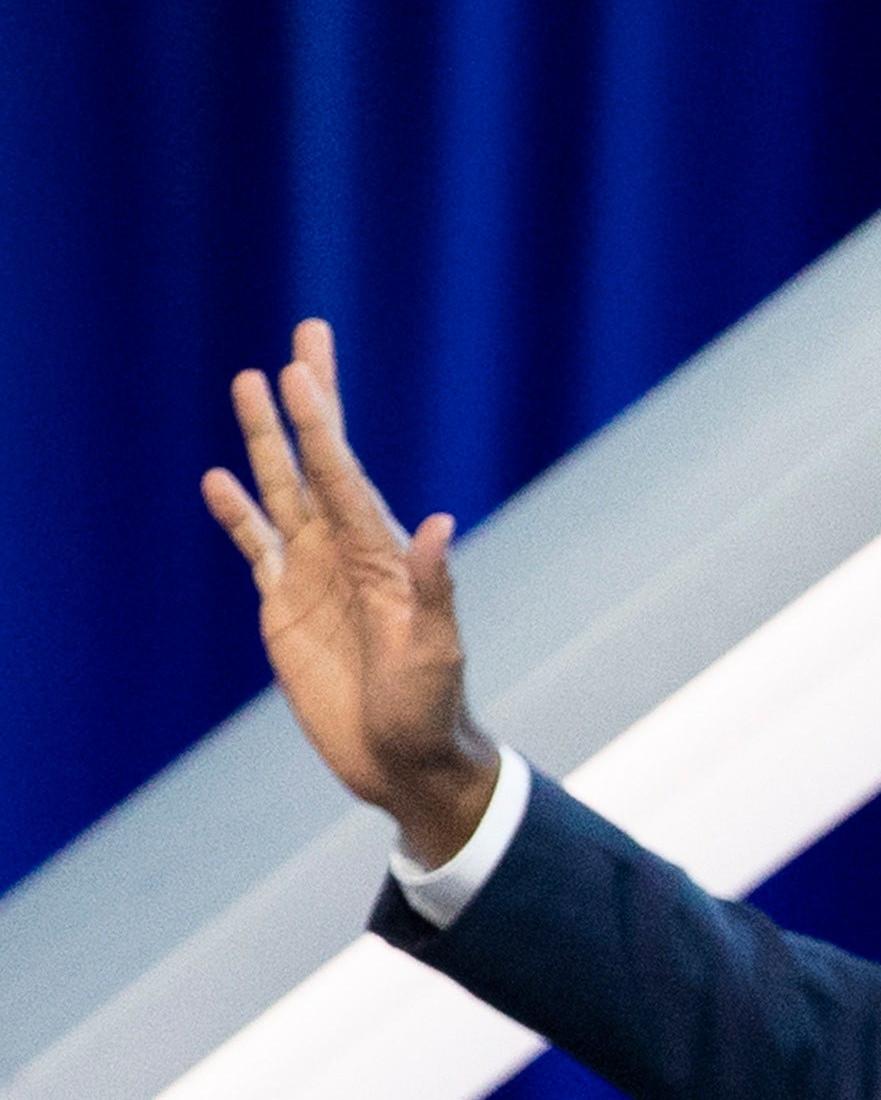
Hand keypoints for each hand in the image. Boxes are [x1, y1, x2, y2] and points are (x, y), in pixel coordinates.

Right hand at [200, 320, 503, 864]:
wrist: (406, 761)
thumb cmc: (431, 708)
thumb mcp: (435, 650)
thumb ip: (434, 589)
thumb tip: (442, 525)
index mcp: (384, 556)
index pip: (344, 475)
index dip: (322, 422)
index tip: (303, 368)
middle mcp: (347, 552)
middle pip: (318, 461)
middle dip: (310, 402)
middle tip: (306, 338)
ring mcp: (314, 574)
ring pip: (282, 490)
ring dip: (266, 440)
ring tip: (247, 383)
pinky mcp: (285, 606)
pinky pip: (255, 546)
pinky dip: (236, 514)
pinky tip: (218, 480)